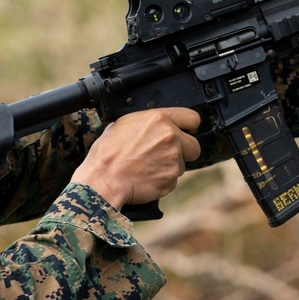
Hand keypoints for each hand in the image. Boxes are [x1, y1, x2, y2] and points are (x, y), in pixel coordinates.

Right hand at [72, 108, 201, 209]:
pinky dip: (163, 181)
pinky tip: (146, 178)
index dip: (189, 127)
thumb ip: (144, 122)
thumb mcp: (122, 124)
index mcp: (159, 119)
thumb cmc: (107, 153)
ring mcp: (173, 160)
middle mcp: (171, 138)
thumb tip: (150, 125)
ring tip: (148, 168)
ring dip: (170, 167)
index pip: (192, 118)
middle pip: (194, 146)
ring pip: (182, 165)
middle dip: (184, 151)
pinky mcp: (171, 179)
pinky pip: (173, 180)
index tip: (187, 132)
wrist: (104, 179)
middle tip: (166, 154)